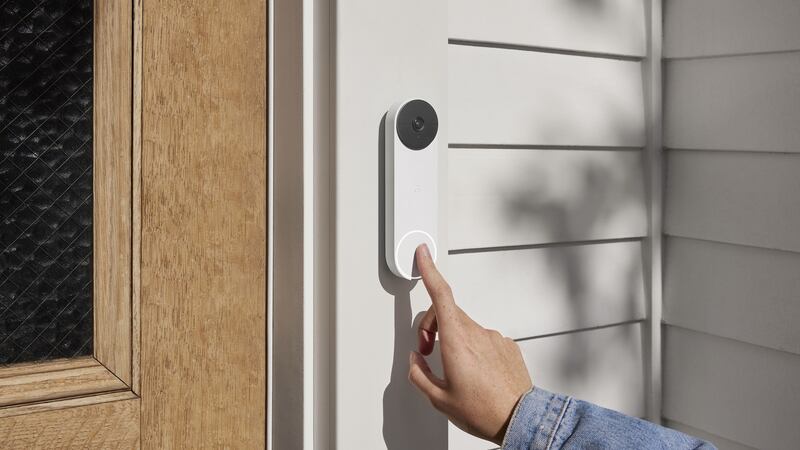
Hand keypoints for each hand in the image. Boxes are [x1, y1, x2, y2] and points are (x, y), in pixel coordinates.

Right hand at [408, 244, 532, 445]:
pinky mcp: (507, 346)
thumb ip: (420, 374)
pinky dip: (474, 349)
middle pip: (448, 313)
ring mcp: (494, 338)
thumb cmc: (483, 411)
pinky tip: (476, 372)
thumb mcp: (439, 399)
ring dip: (454, 340)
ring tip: (456, 370)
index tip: (424, 254)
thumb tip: (416, 361)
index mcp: (457, 341)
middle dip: (433, 326)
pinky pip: (484, 339)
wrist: (520, 420)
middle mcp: (477, 333)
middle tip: (429, 351)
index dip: (430, 271)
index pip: (440, 295)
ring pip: (466, 327)